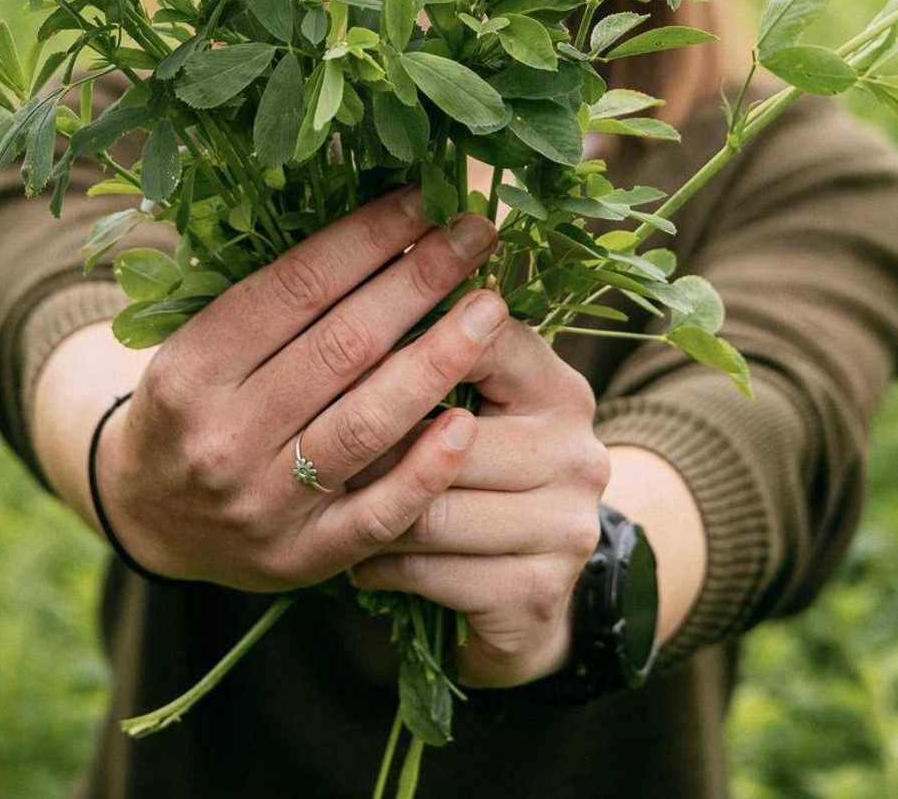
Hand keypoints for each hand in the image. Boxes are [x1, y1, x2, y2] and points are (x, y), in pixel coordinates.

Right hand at [93, 188, 506, 591]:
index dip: (367, 237)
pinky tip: (469, 422)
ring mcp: (263, 504)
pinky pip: (378, 514)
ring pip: (366, 424)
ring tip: (491, 309)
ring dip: (438, 359)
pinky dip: (425, 469)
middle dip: (418, 281)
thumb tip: (382, 212)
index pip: (294, 288)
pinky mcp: (303, 558)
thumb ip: (278, 294)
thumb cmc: (197, 402)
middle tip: (476, 234)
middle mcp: (222, 437)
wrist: (150, 515)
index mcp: (191, 368)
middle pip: (341, 347)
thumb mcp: (203, 341)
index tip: (424, 199)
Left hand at [348, 318, 611, 687]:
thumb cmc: (478, 478)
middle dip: (375, 448)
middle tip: (318, 448)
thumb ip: (438, 361)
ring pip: (433, 511)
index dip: (412, 347)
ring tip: (333, 504)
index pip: (485, 343)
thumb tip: (354, 303)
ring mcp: (567, 528)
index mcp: (561, 389)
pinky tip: (362, 561)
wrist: (525, 594)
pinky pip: (431, 573)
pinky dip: (383, 567)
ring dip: (371, 513)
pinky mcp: (540, 593)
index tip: (351, 349)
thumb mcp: (474, 410)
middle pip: (449, 439)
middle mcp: (579, 453)